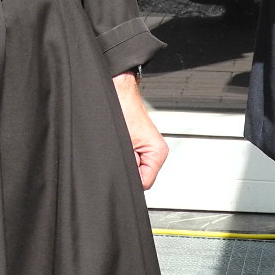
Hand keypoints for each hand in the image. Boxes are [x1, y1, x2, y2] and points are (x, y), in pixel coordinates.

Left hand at [113, 71, 168, 189]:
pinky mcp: (136, 144)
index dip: (130, 178)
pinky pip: (127, 159)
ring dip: (121, 160)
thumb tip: (129, 183)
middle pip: (139, 177)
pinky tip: (116, 143)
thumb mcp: (124, 145)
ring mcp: (146, 149)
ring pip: (132, 169)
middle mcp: (155, 152)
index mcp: (157, 153)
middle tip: (119, 151)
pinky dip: (120, 153)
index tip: (122, 163)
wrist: (116, 90)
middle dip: (126, 169)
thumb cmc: (120, 108)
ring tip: (117, 144)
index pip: (144, 184)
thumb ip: (130, 168)